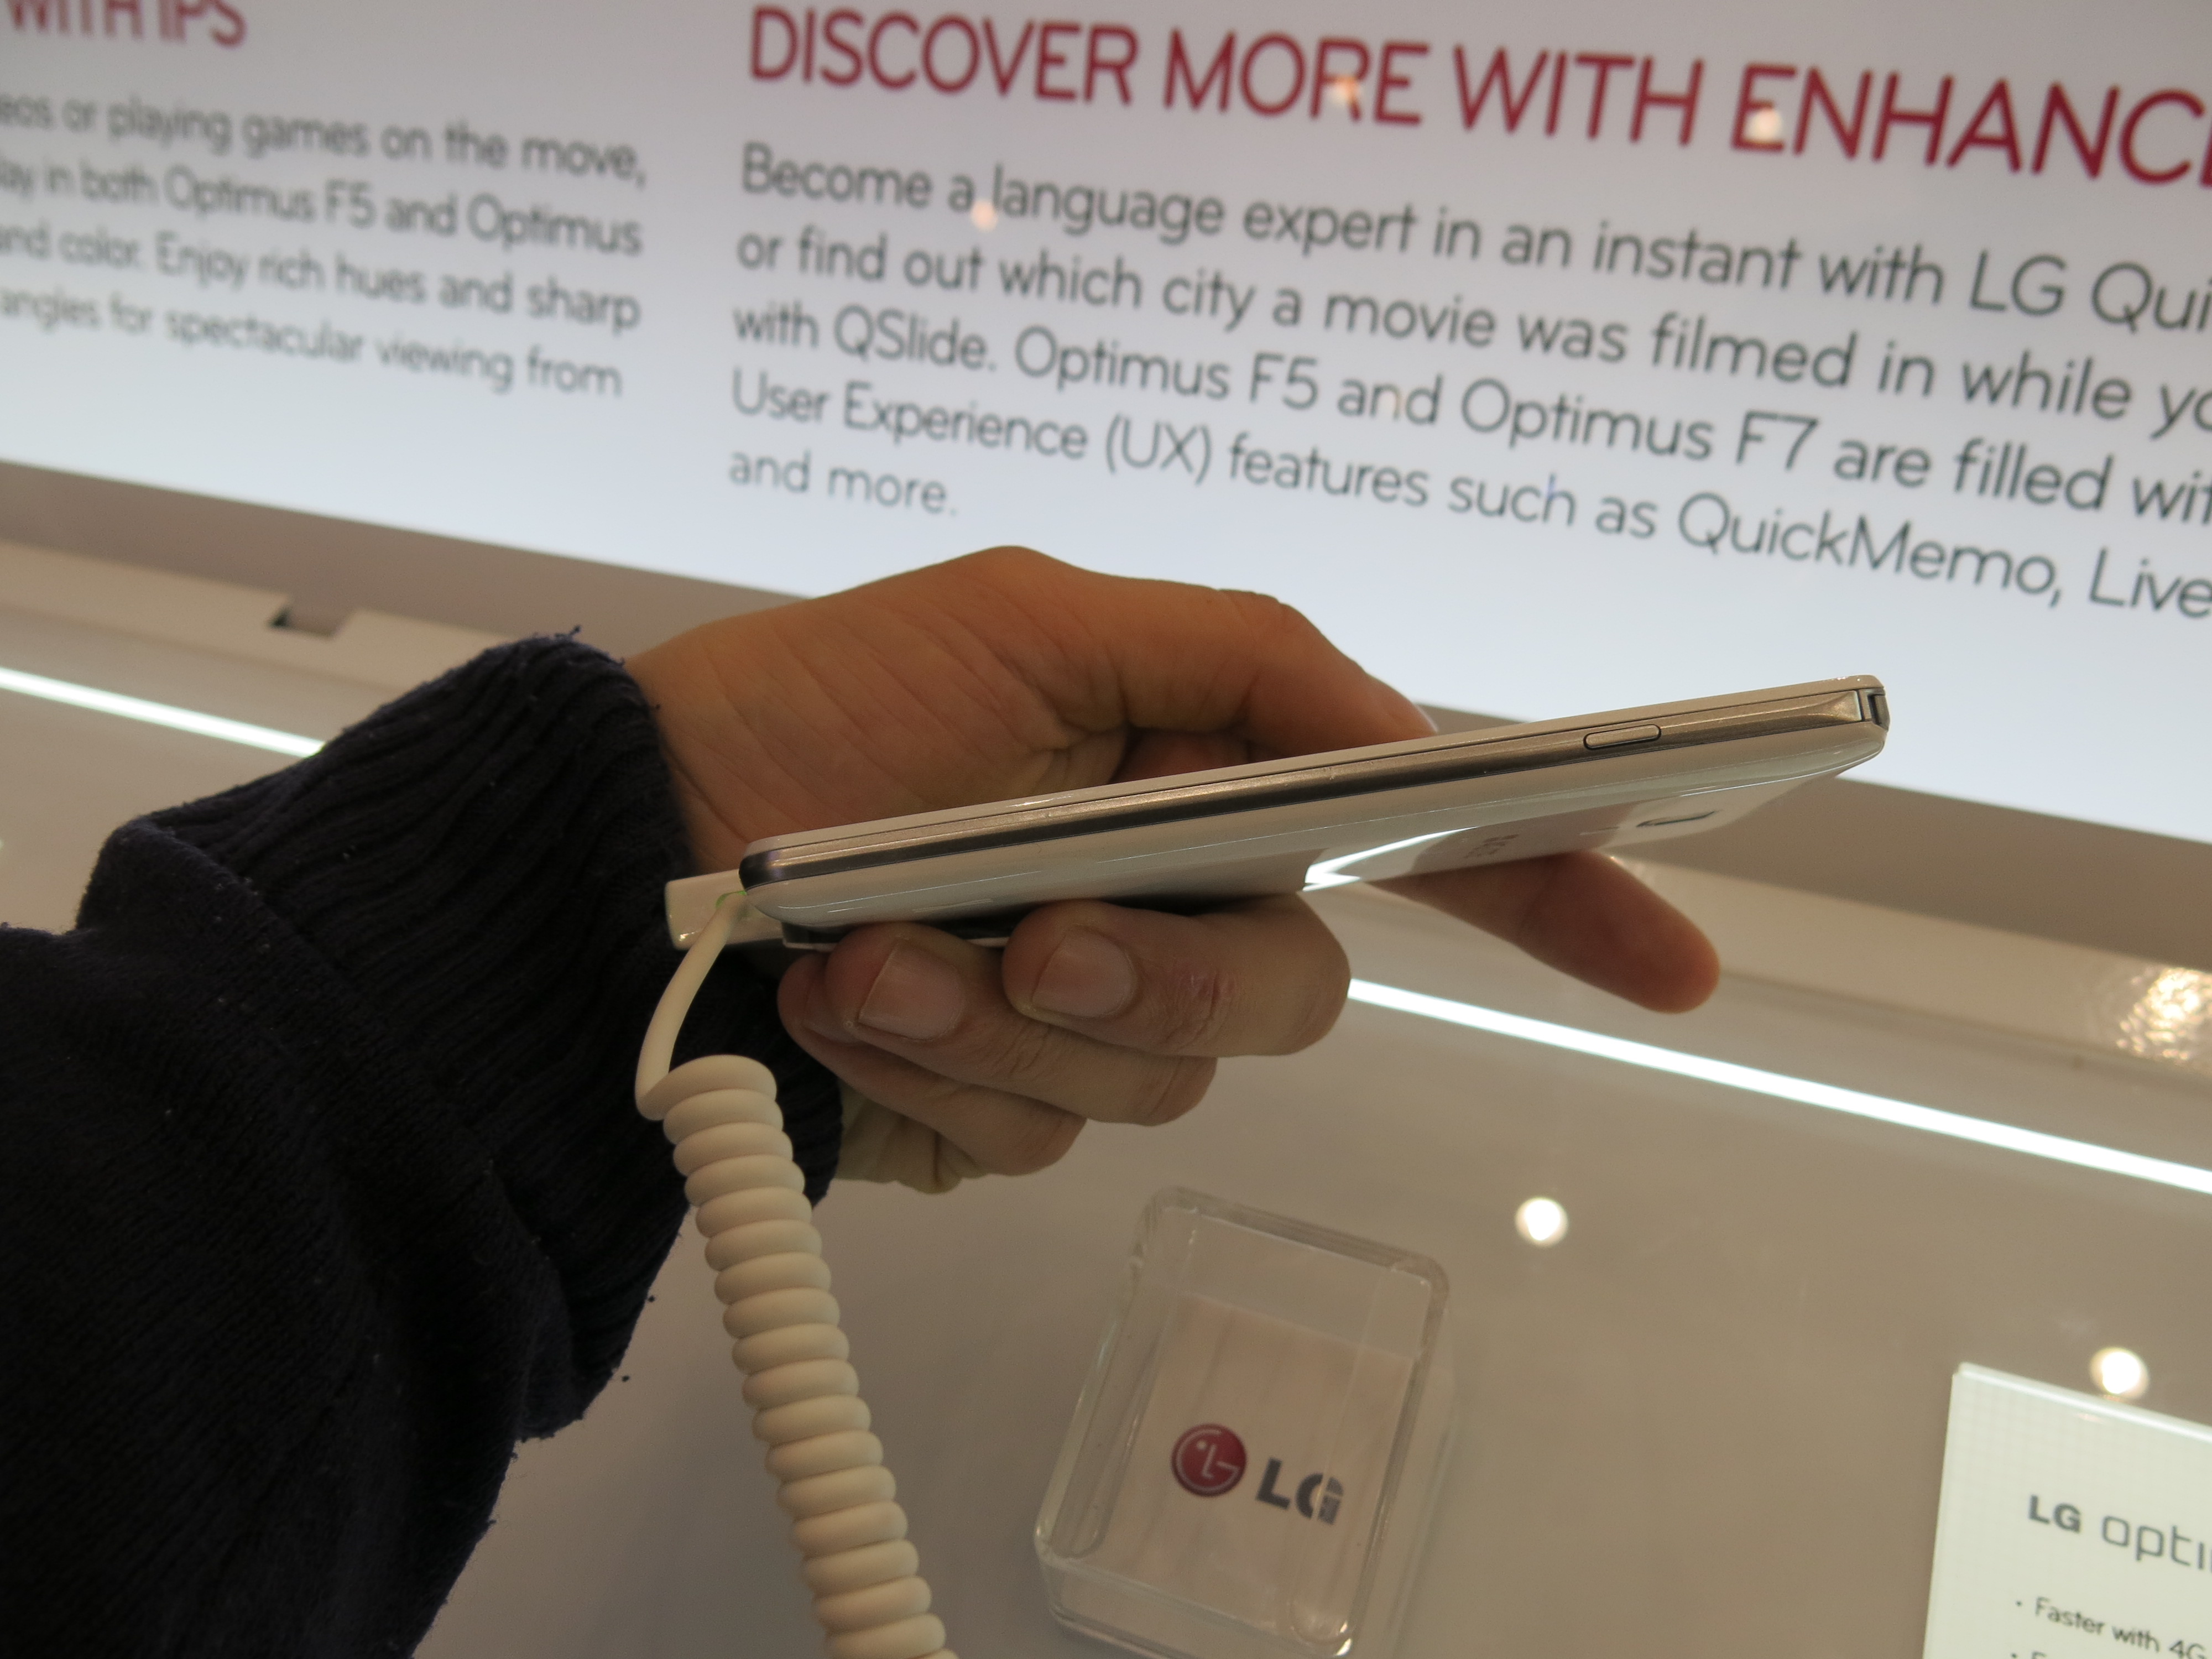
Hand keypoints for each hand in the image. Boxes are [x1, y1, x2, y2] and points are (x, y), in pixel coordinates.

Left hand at [627, 550, 1716, 1188]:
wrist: (620, 852)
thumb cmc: (813, 711)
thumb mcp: (1026, 615)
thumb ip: (1237, 659)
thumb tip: (1396, 732)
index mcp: (1188, 778)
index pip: (1406, 841)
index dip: (1547, 894)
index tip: (1664, 954)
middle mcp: (1154, 905)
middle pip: (1282, 997)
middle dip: (1168, 977)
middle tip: (1045, 939)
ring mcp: (1073, 1019)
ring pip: (1149, 1086)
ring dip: (1000, 1021)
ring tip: (864, 958)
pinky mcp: (987, 1111)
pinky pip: (1032, 1138)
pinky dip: (930, 1074)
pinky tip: (834, 1011)